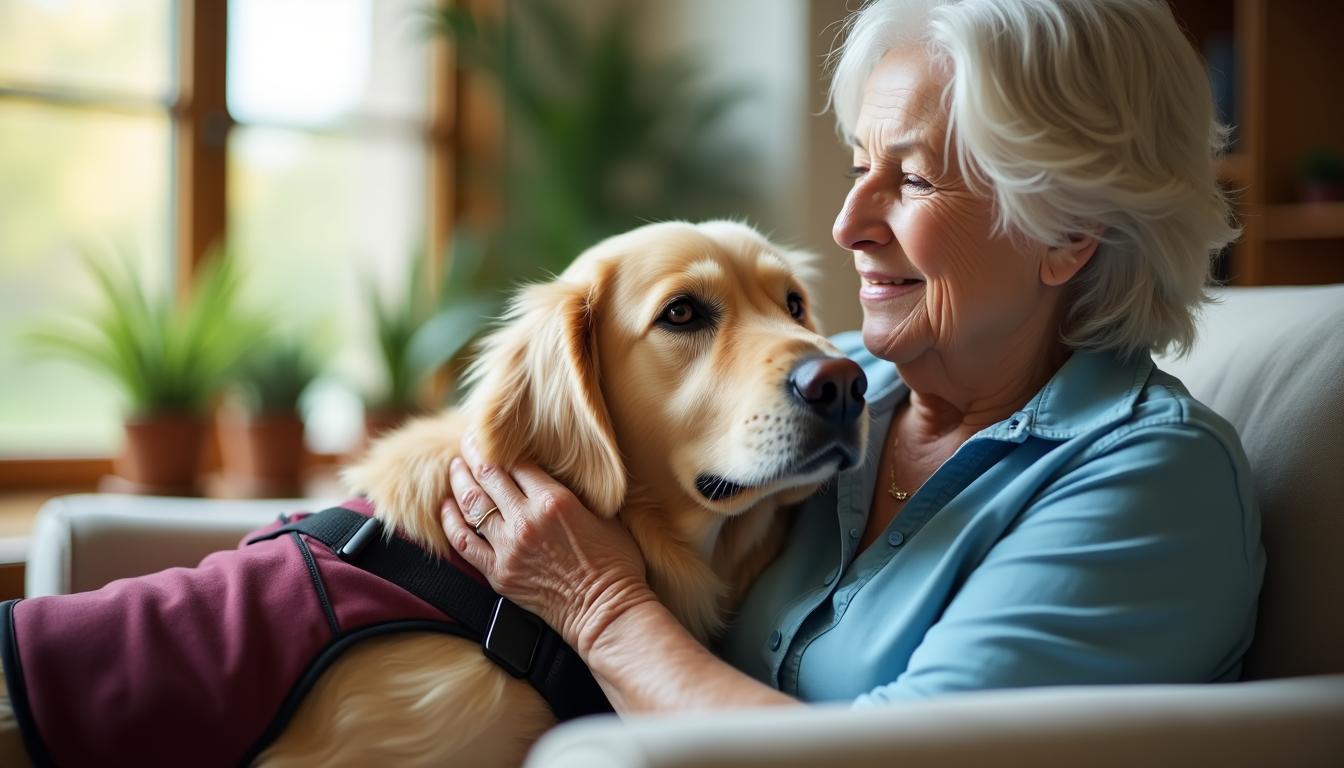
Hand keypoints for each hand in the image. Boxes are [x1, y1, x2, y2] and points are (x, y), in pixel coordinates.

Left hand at [441, 432, 656, 655]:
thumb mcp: (605, 515)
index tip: (496, 436)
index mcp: (554, 500)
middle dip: (475, 453)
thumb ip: (578, 492)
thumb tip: (561, 473)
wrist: (604, 611)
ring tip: (456, 467)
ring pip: (472, 503)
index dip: (504, 446)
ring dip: (460, 480)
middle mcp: (526, 519)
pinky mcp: (497, 572)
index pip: (518, 462)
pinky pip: (463, 542)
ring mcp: (508, 547)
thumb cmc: (614, 563)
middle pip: (489, 475)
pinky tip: (446, 508)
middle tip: (469, 441)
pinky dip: (451, 521)